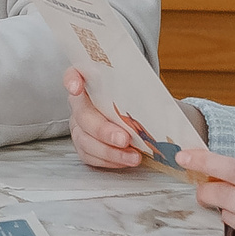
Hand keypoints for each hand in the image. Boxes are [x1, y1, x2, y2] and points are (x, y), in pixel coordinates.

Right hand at [62, 69, 208, 168]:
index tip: (77, 88)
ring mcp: (79, 126)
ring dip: (110, 151)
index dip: (71, 80)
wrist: (133, 114)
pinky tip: (125, 160)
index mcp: (90, 84)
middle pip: (83, 115)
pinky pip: (90, 156)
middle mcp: (80, 104)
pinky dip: (109, 161)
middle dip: (104, 130)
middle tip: (124, 139)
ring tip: (133, 157)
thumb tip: (162, 102)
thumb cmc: (133, 99)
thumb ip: (139, 90)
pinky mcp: (84, 145)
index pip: (73, 75)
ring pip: (85, 140)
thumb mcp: (137, 89)